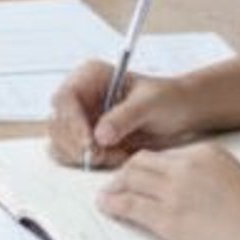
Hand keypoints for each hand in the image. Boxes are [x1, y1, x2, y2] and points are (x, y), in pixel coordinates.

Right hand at [47, 60, 211, 168]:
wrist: (181, 115)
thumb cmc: (168, 99)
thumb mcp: (150, 103)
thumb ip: (125, 117)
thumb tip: (100, 135)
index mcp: (90, 76)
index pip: (65, 98)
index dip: (72, 122)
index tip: (89, 143)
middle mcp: (80, 96)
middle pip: (57, 123)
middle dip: (77, 144)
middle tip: (102, 155)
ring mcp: (80, 119)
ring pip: (60, 142)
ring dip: (83, 156)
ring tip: (115, 155)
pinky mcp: (85, 139)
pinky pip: (71, 155)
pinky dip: (88, 162)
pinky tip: (114, 158)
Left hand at [97, 142, 239, 239]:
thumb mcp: (233, 177)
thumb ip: (208, 175)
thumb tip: (190, 189)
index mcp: (204, 152)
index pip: (163, 155)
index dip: (146, 167)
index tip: (138, 177)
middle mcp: (185, 165)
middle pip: (141, 161)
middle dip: (125, 173)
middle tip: (116, 185)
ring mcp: (175, 190)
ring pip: (129, 179)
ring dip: (114, 187)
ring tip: (106, 196)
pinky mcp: (168, 217)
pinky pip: (129, 204)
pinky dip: (113, 203)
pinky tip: (107, 206)